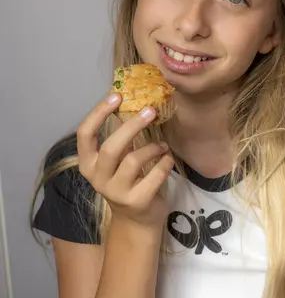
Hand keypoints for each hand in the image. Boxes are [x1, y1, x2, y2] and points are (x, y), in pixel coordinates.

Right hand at [77, 93, 174, 230]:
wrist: (137, 220)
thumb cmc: (128, 182)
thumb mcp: (117, 162)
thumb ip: (120, 140)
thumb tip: (135, 105)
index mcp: (88, 164)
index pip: (84, 135)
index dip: (98, 113)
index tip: (116, 96)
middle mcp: (98, 178)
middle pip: (111, 147)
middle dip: (132, 126)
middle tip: (150, 111)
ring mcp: (117, 192)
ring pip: (133, 160)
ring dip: (153, 147)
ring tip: (163, 146)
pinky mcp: (138, 201)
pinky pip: (155, 174)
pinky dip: (165, 163)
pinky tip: (168, 159)